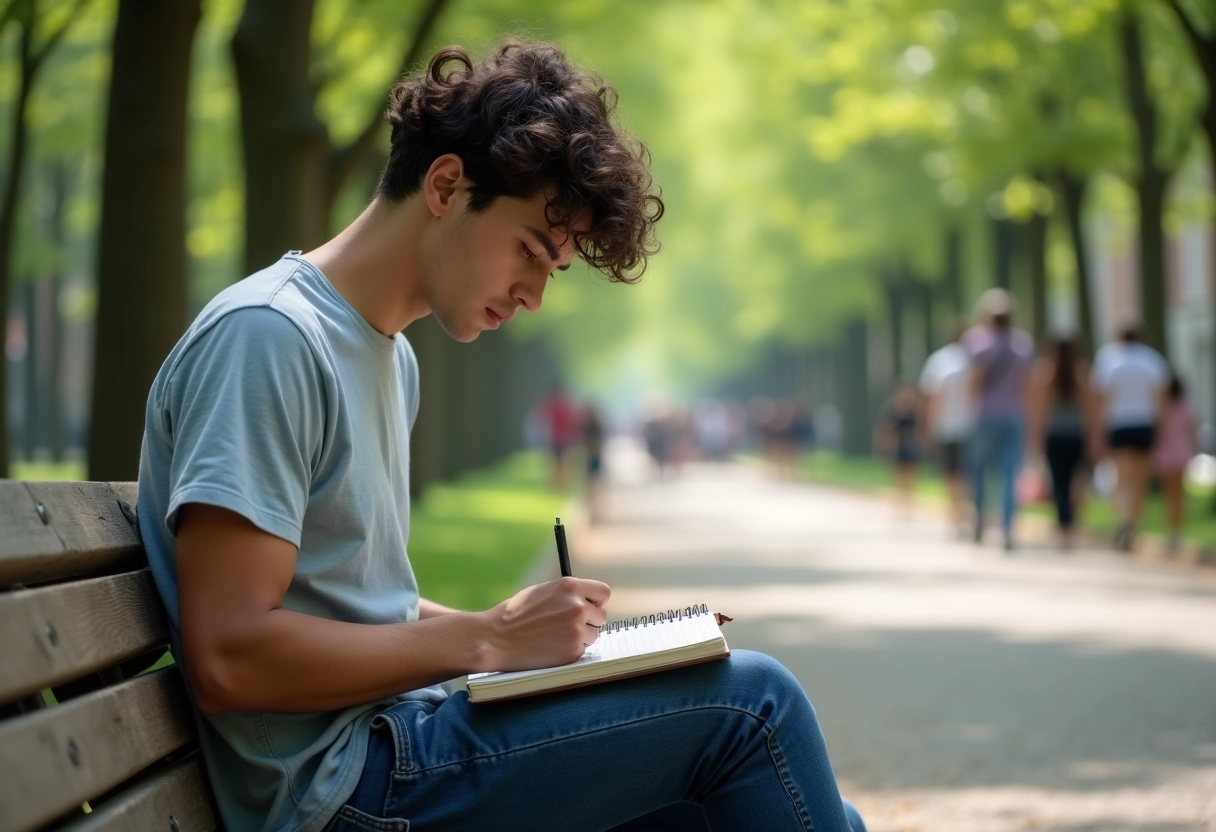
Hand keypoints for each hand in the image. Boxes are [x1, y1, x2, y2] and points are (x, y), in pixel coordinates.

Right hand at [480, 577, 610, 671]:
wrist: (495, 638)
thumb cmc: (515, 615)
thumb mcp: (542, 591)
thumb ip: (567, 594)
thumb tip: (589, 600)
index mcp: (570, 586)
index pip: (603, 592)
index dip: (596, 602)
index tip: (589, 608)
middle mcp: (577, 606)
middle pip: (601, 616)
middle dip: (588, 622)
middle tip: (565, 626)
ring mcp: (577, 629)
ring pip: (593, 635)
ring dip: (580, 637)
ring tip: (555, 636)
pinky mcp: (573, 651)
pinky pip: (583, 650)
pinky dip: (570, 650)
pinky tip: (551, 647)